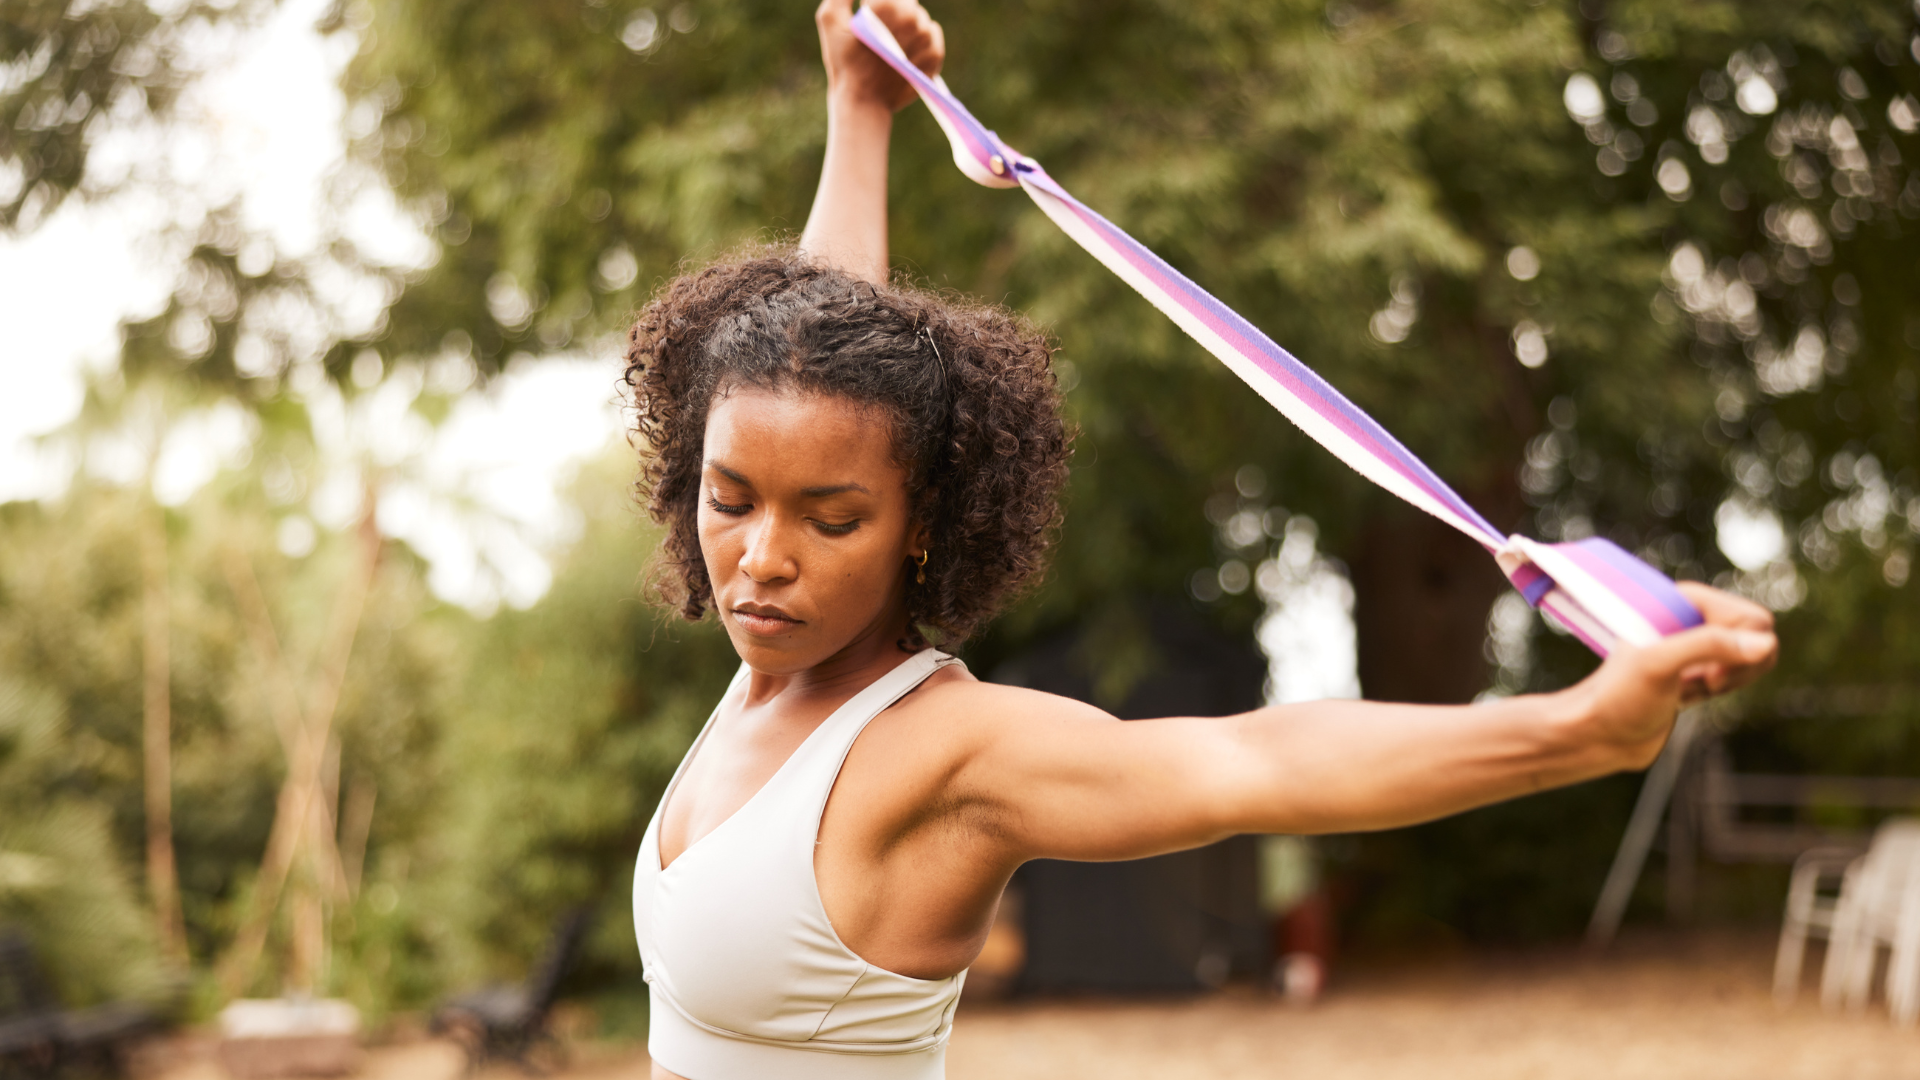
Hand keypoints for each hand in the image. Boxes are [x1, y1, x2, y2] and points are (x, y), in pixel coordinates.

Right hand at [815, 0, 944, 112]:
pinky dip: (921, 37)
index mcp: (887, 6)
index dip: (874, 5)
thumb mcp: (830, 18)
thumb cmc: (844, 61)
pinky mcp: (935, 55)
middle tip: (879, 27)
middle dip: (893, 11)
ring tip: (890, 40)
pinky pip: (932, 33)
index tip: (869, 15)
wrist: (863, 102)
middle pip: (906, 1)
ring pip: (920, 16)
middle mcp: (911, 18)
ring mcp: (926, 38)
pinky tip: (904, 48)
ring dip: (907, 24)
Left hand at [1565, 582, 1777, 766]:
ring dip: (1729, 681)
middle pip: (1758, 636)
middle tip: (1701, 682)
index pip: (1752, 620)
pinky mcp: (1701, 667)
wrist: (1601, 733)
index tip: (1707, 675)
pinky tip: (1688, 696)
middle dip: (1737, 668)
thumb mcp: (1659, 665)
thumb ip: (1709, 646)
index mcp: (1684, 601)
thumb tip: (1766, 644)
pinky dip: (1722, 690)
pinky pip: (1739, 673)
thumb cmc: (1620, 697)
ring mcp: (1699, 642)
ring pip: (1752, 656)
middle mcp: (1694, 616)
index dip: (1739, 651)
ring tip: (1689, 689)